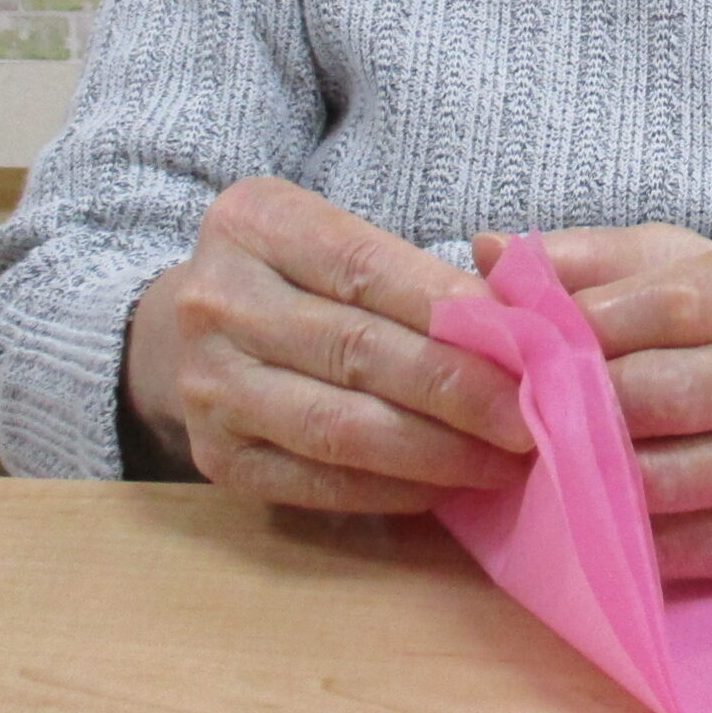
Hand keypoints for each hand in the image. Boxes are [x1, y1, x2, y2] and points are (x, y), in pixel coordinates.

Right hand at [124, 177, 532, 509]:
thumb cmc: (293, 280)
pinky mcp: (216, 458)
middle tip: (535, 415)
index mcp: (253, 223)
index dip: (452, 309)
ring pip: (341, 426)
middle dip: (459, 389)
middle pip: (358, 349)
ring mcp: (208, 386)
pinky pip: (320, 482)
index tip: (529, 343)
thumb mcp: (334, 242)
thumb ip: (415, 273)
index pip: (366, 266)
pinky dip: (395, 489)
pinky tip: (451, 486)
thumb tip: (523, 326)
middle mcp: (217, 301)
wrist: (176, 335)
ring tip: (506, 460)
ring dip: (438, 450)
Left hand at [474, 226, 711, 580]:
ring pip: (668, 475)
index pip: (680, 302)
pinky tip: (576, 505)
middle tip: (503, 403)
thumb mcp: (688, 263)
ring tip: (523, 456)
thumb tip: (488, 250)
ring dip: (584, 470)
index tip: (521, 331)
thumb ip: (593, 259)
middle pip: (670, 392)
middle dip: (576, 400)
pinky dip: (619, 528)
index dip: (592, 320)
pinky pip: (684, 542)